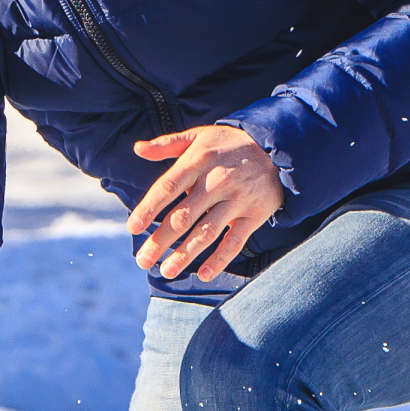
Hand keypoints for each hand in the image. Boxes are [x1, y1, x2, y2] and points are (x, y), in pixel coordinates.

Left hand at [129, 124, 282, 279]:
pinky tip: (204, 274)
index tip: (132, 228)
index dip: (148, 208)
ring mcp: (237, 200)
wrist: (278, 148)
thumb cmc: (227, 144)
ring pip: (207, 232)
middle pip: (183, 216)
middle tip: (142, 260)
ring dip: (185, 254)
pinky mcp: (254, 215)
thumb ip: (167, 144)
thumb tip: (138, 148)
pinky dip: (220, 259)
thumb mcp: (198, 136)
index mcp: (198, 162)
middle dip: (160, 240)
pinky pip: (235, 241)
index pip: (167, 188)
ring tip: (166, 271)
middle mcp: (216, 182)